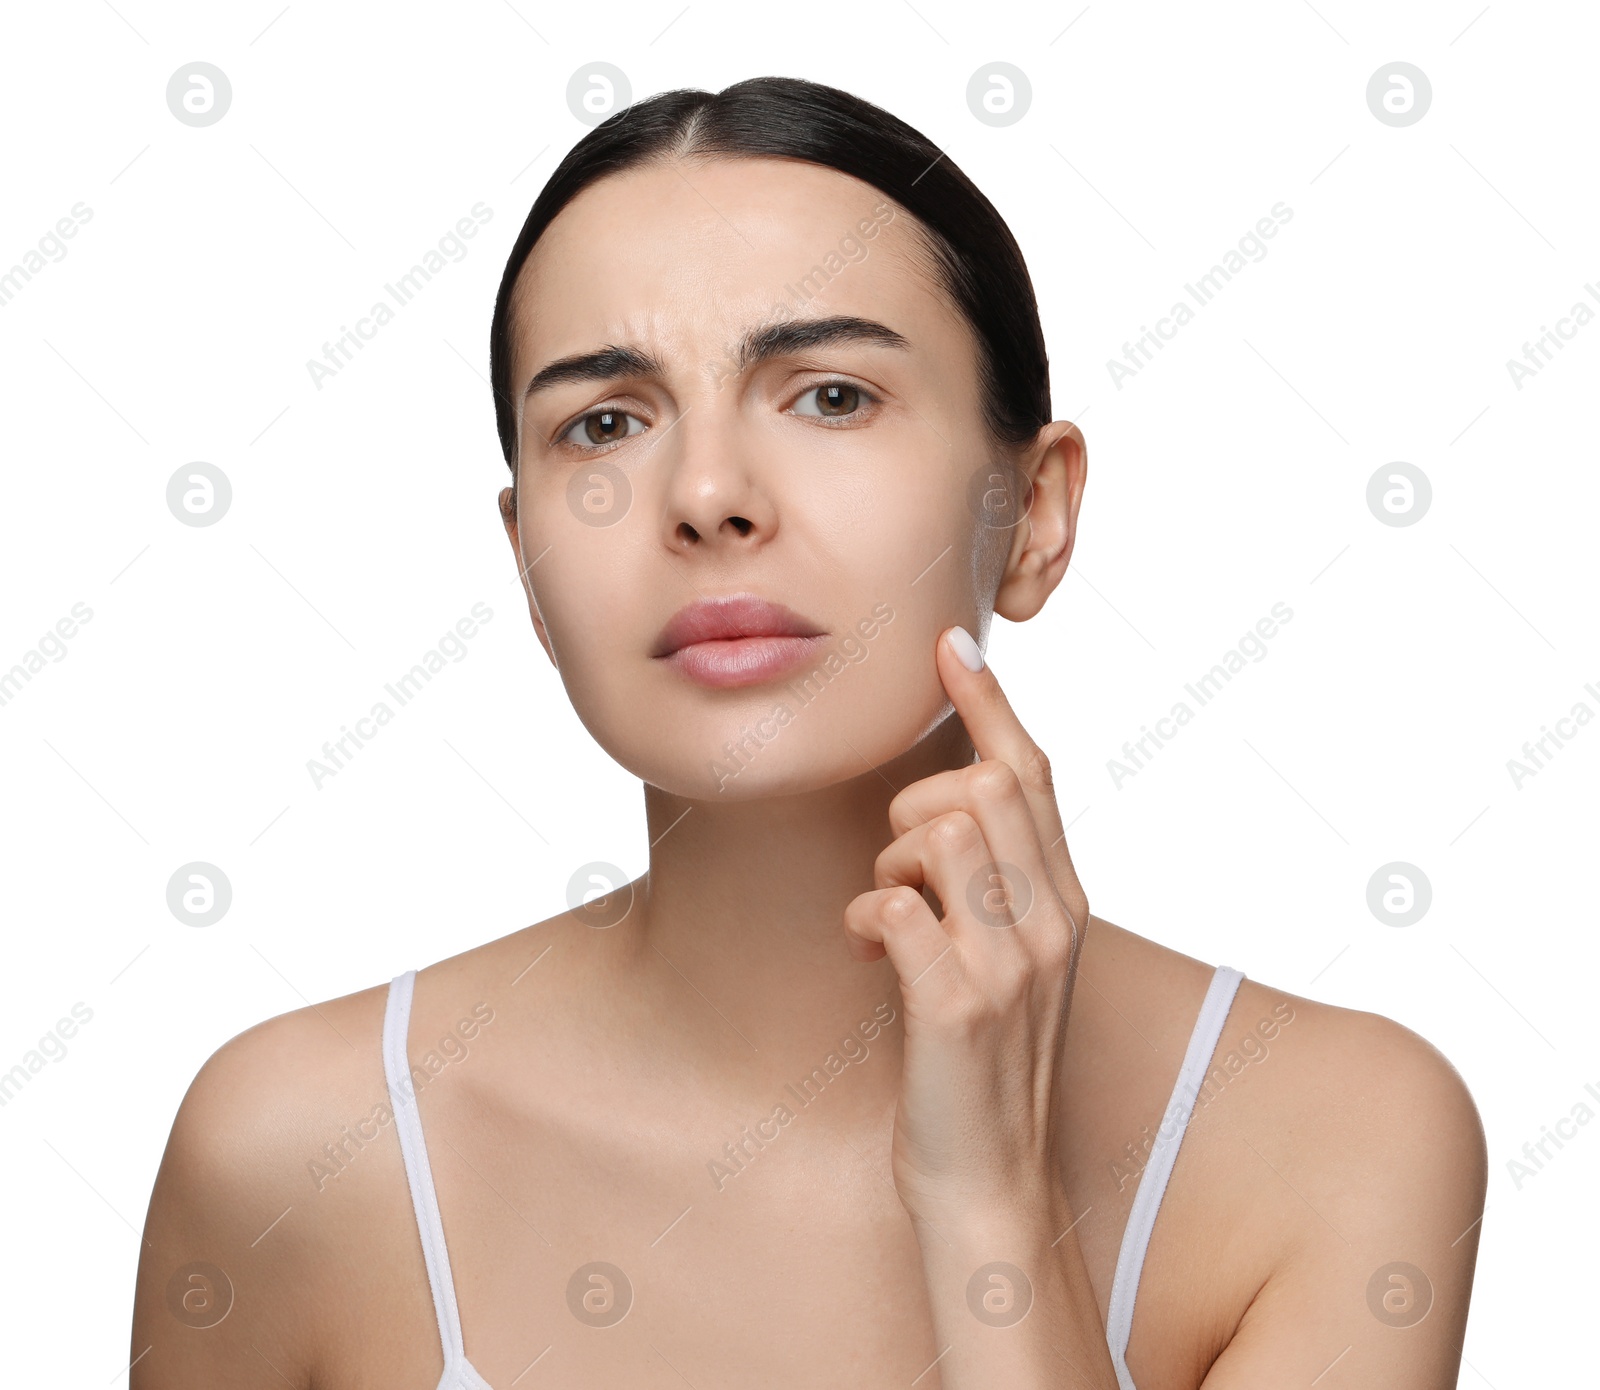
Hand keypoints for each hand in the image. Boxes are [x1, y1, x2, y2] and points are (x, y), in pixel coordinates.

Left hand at [843, 625, 1089, 1223]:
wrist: (990, 1180)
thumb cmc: (983, 1061)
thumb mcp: (1009, 958)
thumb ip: (996, 883)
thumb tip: (945, 805)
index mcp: (1065, 902)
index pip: (1033, 773)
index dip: (989, 701)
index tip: (948, 645)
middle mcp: (1050, 922)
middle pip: (979, 785)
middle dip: (914, 803)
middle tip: (898, 867)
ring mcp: (1009, 964)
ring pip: (937, 831)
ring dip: (888, 860)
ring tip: (885, 913)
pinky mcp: (957, 1006)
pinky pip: (896, 904)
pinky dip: (865, 912)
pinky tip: (863, 948)